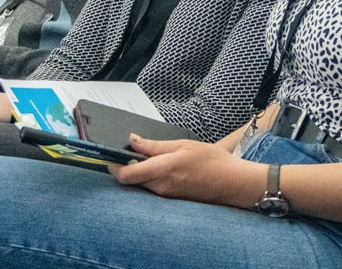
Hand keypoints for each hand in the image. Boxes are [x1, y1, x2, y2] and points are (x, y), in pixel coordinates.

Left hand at [112, 136, 264, 207]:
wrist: (232, 183)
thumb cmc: (211, 160)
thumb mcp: (183, 145)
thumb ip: (154, 146)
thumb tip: (132, 141)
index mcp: (163, 169)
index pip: (126, 175)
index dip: (113, 167)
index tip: (109, 156)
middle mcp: (161, 187)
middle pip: (131, 180)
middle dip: (125, 167)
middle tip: (130, 152)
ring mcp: (165, 196)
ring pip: (141, 184)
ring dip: (138, 173)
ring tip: (149, 158)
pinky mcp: (170, 200)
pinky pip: (152, 189)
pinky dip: (150, 179)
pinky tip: (161, 169)